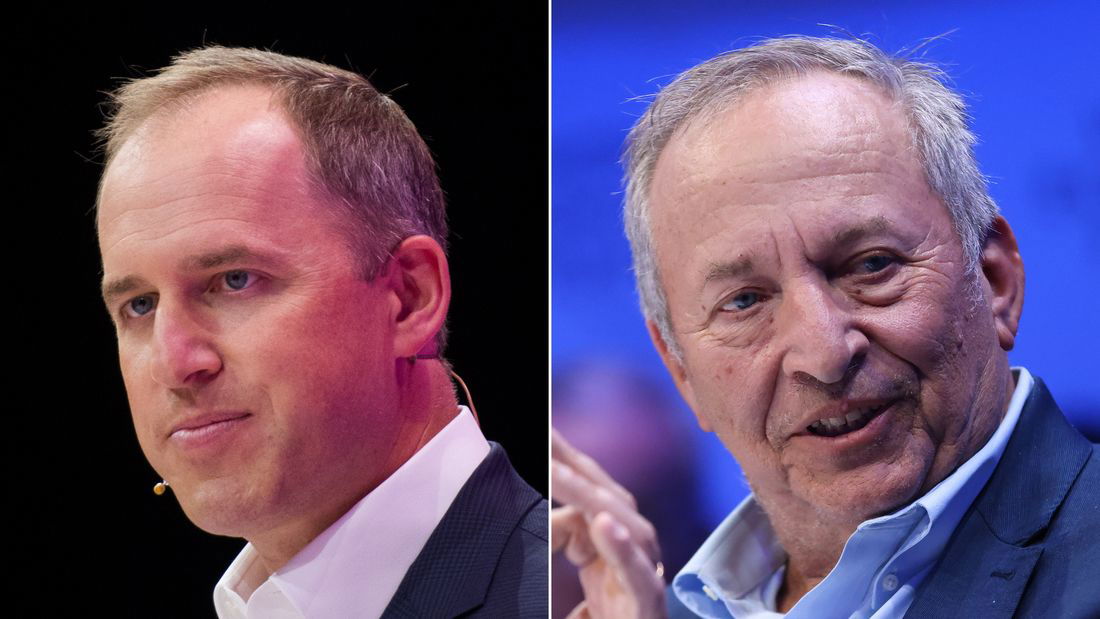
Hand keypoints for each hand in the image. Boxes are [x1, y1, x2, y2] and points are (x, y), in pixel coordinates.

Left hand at [552, 428, 666, 617]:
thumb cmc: (608, 613)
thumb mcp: (577, 566)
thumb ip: (564, 534)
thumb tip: (549, 512)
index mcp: (617, 533)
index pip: (590, 484)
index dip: (565, 455)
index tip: (543, 427)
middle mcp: (636, 545)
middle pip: (604, 494)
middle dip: (571, 463)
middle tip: (544, 434)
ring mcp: (645, 572)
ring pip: (621, 524)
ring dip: (585, 495)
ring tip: (553, 472)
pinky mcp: (648, 603)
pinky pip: (636, 573)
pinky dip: (620, 549)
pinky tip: (602, 525)